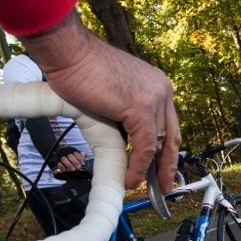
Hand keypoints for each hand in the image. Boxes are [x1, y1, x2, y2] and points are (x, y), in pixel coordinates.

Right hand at [21, 11, 180, 192]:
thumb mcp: (115, 95)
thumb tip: (127, 139)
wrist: (69, 53)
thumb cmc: (82, 70)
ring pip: (158, 143)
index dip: (166, 149)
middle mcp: (161, 90)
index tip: (162, 169)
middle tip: (165, 186)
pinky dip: (138, 166)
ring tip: (140, 187)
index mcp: (157, 85)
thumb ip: (127, 114)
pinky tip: (130, 179)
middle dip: (168, 165)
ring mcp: (154, 97)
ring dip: (150, 170)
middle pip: (172, 135)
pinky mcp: (141, 107)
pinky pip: (145, 146)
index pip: (168, 124)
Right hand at [53, 150, 84, 175]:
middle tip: (78, 167)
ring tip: (73, 169)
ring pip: (64, 159)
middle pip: (70, 156)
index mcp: (71, 150)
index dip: (80, 158)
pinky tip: (66, 170)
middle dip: (75, 162)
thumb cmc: (70, 156)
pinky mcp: (56, 160)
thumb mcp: (77, 154)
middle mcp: (65, 152)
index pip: (76, 153)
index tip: (83, 163)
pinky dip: (63, 167)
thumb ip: (82, 154)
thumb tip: (85, 155)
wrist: (58, 154)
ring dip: (69, 165)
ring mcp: (60, 156)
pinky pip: (59, 163)